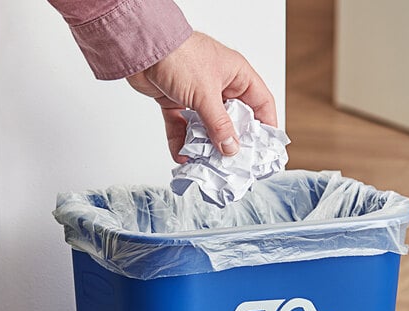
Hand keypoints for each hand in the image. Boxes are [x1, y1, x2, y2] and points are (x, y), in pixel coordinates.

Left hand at [126, 31, 276, 162]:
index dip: (267, 125)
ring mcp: (197, 95)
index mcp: (236, 75)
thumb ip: (219, 124)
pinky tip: (182, 156)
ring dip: (204, 146)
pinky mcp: (176, 102)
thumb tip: (231, 149)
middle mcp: (219, 85)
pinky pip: (182, 127)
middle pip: (233, 120)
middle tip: (234, 163)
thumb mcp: (206, 94)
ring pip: (206, 127)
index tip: (267, 148)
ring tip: (206, 164)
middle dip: (231, 142)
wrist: (141, 47)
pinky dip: (181, 142)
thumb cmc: (179, 56)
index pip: (261, 103)